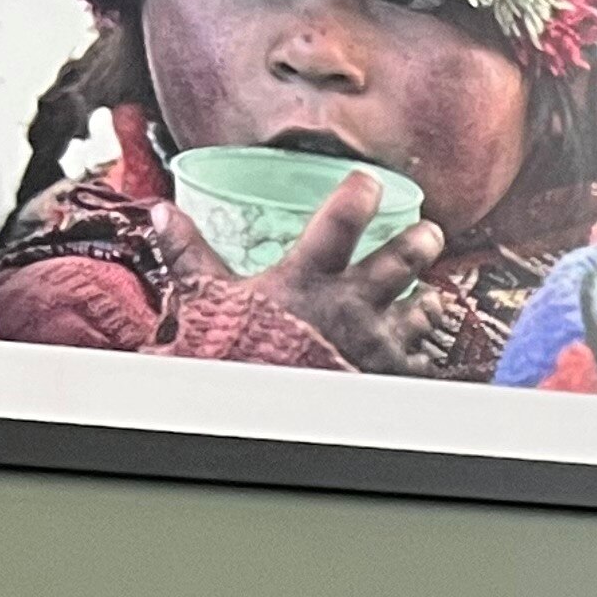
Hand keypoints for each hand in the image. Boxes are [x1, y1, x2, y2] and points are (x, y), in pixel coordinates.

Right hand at [155, 177, 458, 375]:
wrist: (266, 415)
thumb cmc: (238, 354)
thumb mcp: (210, 299)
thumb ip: (190, 255)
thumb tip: (162, 213)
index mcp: (309, 278)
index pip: (341, 223)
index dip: (359, 196)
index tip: (371, 181)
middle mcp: (353, 305)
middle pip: (400, 262)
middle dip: (420, 242)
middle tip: (430, 230)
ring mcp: (378, 341)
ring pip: (419, 309)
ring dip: (428, 298)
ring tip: (433, 291)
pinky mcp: (390, 375)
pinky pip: (420, 357)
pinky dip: (424, 348)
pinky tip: (425, 344)